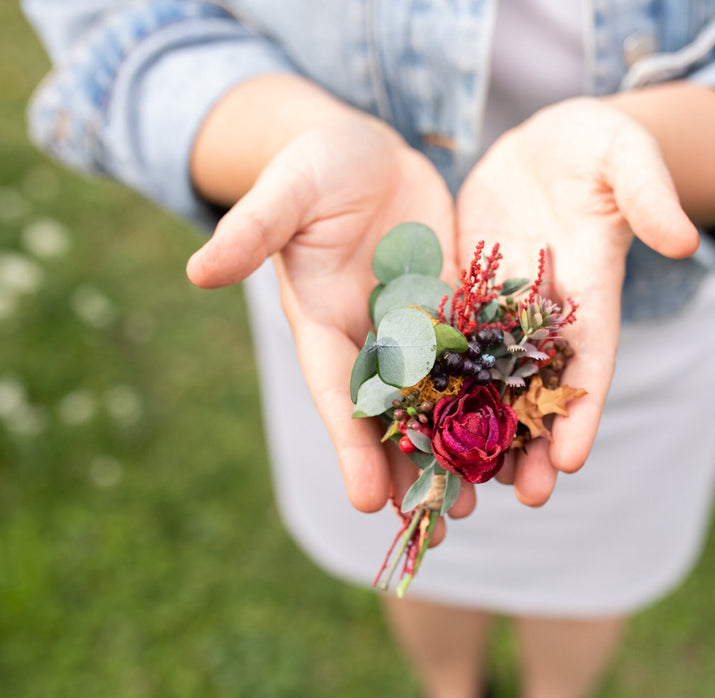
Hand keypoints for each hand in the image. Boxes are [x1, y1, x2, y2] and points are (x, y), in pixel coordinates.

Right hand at [187, 114, 472, 539]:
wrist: (366, 153)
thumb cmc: (316, 166)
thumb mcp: (287, 192)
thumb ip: (252, 230)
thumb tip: (197, 269)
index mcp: (323, 324)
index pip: (337, 394)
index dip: (351, 447)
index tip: (369, 501)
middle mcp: (370, 338)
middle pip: (390, 417)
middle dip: (410, 471)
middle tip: (439, 527)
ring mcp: (416, 328)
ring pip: (436, 402)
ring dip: (454, 450)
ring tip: (479, 500)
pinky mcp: (455, 309)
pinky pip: (477, 360)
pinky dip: (492, 398)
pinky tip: (517, 435)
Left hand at [457, 98, 698, 505]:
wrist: (548, 142)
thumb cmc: (598, 145)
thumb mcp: (628, 156)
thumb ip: (650, 194)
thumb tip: (684, 239)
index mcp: (595, 292)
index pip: (594, 361)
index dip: (585, 410)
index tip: (574, 461)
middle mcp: (550, 314)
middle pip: (545, 389)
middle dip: (538, 443)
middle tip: (527, 499)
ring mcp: (505, 309)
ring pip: (495, 381)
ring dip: (487, 430)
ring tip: (471, 483)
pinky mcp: (465, 293)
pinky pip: (450, 345)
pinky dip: (441, 385)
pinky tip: (419, 422)